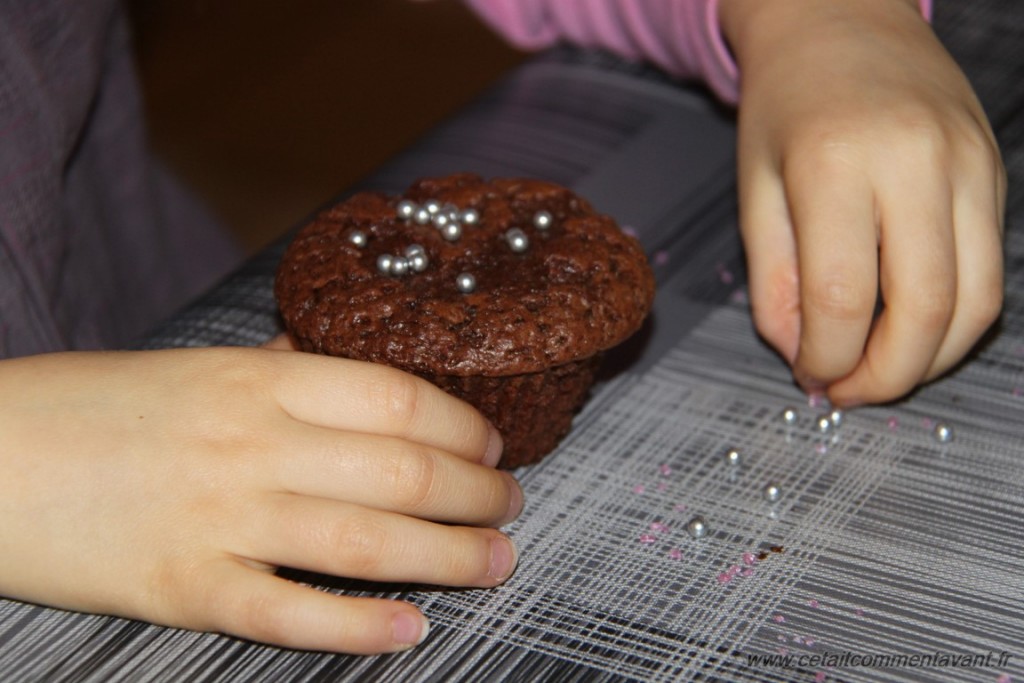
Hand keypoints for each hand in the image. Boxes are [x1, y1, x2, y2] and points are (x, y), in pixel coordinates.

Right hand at [0, 346, 520, 653]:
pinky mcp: (186, 588)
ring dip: (451, 556)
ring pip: (368, 540)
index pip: (396, 398)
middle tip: (510, 504)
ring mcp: (222, 518)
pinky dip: (360, 626)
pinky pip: (291, 612)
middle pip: (402, 469)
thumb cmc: (93, 408)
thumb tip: (339, 366)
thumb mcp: (193, 367)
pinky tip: (412, 629)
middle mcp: (252, 443)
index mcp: (257, 378)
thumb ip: (275, 370)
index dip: (462, 425)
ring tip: (497, 562)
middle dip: (477, 492)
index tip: (491, 444)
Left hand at [719, 0, 1005, 404]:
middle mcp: (914, 162)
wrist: (841, 17)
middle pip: (924, 312)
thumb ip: (773, 279)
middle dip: (885, 378)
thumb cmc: (786, 104)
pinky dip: (954, 321)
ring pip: (976, 303)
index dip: (825, 358)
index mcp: (834, 164)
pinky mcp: (996, 171)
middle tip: (847, 392)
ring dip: (929, 362)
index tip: (808, 376)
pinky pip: (990, 272)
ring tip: (879, 372)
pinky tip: (911, 331)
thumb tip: (801, 355)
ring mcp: (969, 164)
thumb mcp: (755, 189)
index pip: (841, 299)